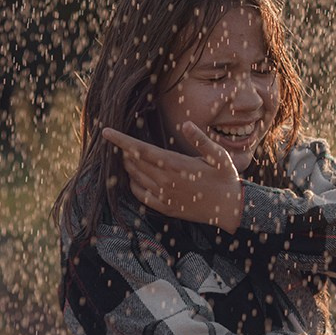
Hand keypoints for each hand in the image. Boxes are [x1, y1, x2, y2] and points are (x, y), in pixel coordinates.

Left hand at [103, 124, 243, 231]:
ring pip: (135, 177)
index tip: (105, 131)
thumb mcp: (220, 156)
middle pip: (133, 162)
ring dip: (128, 166)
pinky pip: (140, 195)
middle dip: (124, 151)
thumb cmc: (226, 179)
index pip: (140, 150)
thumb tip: (186, 125)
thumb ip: (202, 140)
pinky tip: (136, 178)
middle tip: (123, 142)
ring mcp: (164, 196)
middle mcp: (166, 181)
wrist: (230, 209)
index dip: (121, 140)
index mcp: (176, 165)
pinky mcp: (165, 207)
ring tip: (128, 156)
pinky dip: (133, 184)